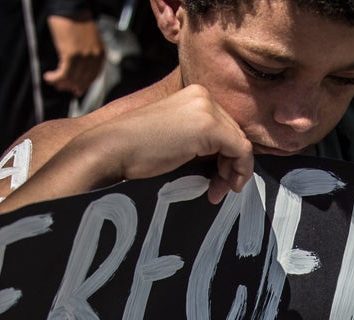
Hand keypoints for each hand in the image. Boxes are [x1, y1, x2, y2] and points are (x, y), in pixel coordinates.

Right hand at [45, 16, 105, 96]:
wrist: (70, 7)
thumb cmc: (75, 21)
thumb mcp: (86, 41)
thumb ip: (86, 55)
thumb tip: (76, 70)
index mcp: (100, 54)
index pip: (93, 77)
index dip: (83, 85)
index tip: (76, 89)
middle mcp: (94, 58)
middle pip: (83, 81)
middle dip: (71, 86)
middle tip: (60, 87)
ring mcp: (84, 57)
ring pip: (72, 79)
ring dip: (61, 83)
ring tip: (53, 81)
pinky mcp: (71, 55)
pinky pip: (63, 74)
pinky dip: (55, 78)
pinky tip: (48, 77)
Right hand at [85, 85, 255, 203]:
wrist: (112, 149)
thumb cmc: (136, 150)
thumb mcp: (176, 140)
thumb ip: (200, 142)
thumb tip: (228, 162)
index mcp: (193, 95)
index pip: (226, 126)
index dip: (227, 156)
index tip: (218, 179)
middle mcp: (202, 95)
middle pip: (235, 134)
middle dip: (231, 166)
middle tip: (219, 189)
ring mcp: (206, 107)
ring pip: (240, 143)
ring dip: (234, 172)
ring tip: (217, 190)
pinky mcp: (209, 125)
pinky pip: (241, 150)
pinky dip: (239, 171)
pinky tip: (223, 186)